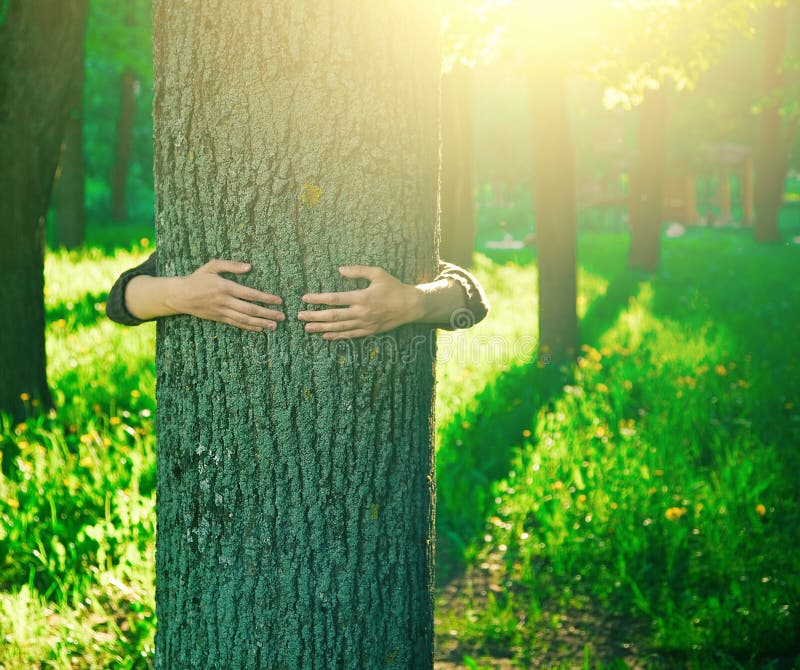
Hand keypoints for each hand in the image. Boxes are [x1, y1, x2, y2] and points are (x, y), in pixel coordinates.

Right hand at [168, 259, 284, 331]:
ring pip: (244, 320)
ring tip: (274, 326)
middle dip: (268, 313)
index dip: (265, 298)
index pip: (250, 294)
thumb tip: (249, 267)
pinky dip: (249, 327)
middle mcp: (224, 301)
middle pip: (250, 310)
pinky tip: (260, 328)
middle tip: (282, 316)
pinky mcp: (219, 319)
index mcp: (225, 287)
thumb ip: (230, 265)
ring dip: (261, 323)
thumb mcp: (212, 266)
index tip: (278, 300)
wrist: (180, 295)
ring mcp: (221, 312)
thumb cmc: (198, 278)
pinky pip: (237, 324)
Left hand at [297, 266, 423, 338]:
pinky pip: (350, 335)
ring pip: (339, 328)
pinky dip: (337, 336)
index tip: (305, 298)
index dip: (318, 299)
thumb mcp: (378, 273)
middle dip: (314, 316)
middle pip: (333, 316)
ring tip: (307, 328)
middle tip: (299, 316)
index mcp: (362, 297)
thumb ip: (358, 271)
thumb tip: (340, 270)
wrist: (410, 306)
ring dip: (322, 328)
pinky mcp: (369, 331)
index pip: (335, 299)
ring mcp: (365, 324)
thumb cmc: (394, 287)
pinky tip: (326, 336)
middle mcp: (361, 312)